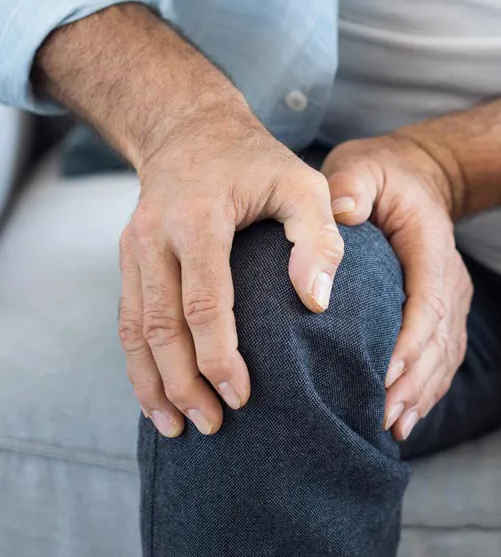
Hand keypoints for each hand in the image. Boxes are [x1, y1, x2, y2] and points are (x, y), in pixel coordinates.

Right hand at [118, 96, 343, 437]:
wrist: (191, 129)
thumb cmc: (256, 161)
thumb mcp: (302, 183)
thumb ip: (317, 237)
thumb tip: (315, 302)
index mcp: (197, 218)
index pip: (203, 302)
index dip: (219, 356)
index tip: (242, 396)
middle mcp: (154, 236)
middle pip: (159, 326)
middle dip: (183, 384)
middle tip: (213, 426)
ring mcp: (133, 248)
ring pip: (133, 329)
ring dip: (152, 383)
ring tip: (177, 427)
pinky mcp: (128, 259)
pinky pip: (127, 319)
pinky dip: (137, 362)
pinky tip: (155, 394)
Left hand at [321, 134, 471, 441]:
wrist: (415, 178)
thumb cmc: (381, 175)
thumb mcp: (362, 167)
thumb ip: (353, 185)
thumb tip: (343, 213)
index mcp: (430, 245)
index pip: (427, 299)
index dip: (410, 340)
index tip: (385, 373)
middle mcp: (448, 276)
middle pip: (439, 338)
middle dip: (413, 380)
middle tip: (382, 415)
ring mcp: (450, 297)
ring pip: (444, 354)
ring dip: (421, 392)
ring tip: (391, 425)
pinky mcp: (442, 311)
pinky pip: (441, 357)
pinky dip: (426, 388)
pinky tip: (404, 417)